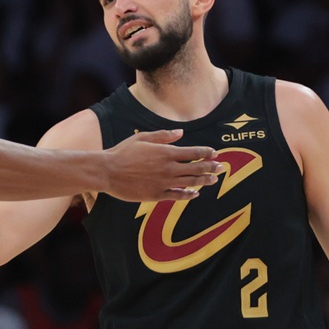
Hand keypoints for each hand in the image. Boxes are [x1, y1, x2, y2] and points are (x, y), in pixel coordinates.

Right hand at [106, 129, 221, 201]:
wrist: (107, 172)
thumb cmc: (122, 152)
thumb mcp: (142, 138)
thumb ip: (163, 135)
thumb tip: (181, 133)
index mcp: (165, 152)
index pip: (193, 152)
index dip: (206, 153)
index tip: (214, 153)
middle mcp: (168, 168)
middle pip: (196, 168)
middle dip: (210, 167)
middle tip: (220, 167)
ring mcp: (163, 183)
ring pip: (190, 183)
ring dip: (204, 181)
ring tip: (214, 180)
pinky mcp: (156, 195)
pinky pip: (177, 196)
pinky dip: (188, 195)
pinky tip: (195, 193)